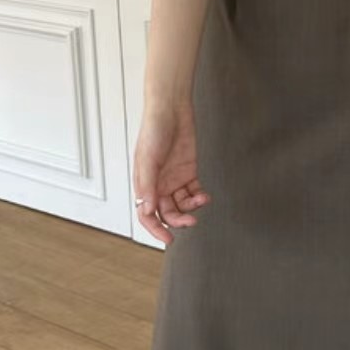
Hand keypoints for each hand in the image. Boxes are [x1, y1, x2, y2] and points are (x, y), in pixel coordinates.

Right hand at [133, 102, 209, 246]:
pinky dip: (199, 197)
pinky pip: (193, 192)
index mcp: (144, 183)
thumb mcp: (148, 158)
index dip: (155, 229)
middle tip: (191, 221)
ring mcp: (174, 179)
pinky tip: (204, 195)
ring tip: (201, 201)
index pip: (146, 214)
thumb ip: (148, 185)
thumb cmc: (154, 130)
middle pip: (167, 212)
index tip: (168, 239)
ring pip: (182, 205)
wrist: (171, 110)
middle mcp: (158, 184)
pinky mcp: (188, 172)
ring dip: (191, 208)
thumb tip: (148, 209)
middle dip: (178, 220)